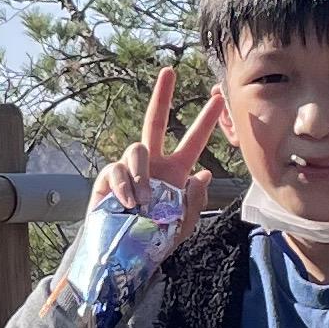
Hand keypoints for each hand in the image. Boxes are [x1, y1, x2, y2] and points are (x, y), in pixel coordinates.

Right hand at [84, 65, 224, 239]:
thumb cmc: (153, 240)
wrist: (122, 255)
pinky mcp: (109, 177)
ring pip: (137, 148)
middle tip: (169, 72)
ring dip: (142, 173)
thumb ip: (195, 202)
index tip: (219, 99)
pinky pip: (117, 168)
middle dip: (163, 96)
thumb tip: (203, 173)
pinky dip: (125, 185)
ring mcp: (129, 169)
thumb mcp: (182, 226)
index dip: (206, 121)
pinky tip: (128, 203)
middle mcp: (153, 164)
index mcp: (175, 172)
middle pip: (156, 121)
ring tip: (142, 200)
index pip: (193, 141)